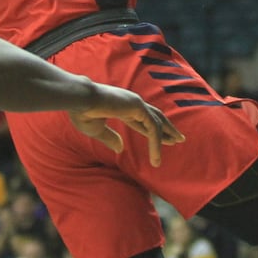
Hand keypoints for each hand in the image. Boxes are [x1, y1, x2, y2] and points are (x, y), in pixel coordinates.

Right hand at [67, 85, 185, 165]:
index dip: (154, 130)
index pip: (143, 120)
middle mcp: (131, 103)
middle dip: (168, 127)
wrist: (78, 99)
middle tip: (180, 138)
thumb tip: (121, 148)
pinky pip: (152, 129)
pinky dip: (156, 143)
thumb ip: (110, 138)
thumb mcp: (96, 130)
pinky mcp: (137, 107)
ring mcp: (135, 103)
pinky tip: (156, 158)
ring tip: (178, 142)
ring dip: (168, 133)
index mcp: (122, 107)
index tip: (165, 139)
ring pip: (157, 122)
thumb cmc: (82, 112)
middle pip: (155, 117)